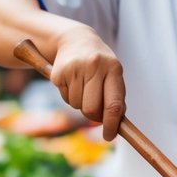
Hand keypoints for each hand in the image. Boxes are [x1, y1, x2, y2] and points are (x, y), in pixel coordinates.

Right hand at [50, 26, 124, 140]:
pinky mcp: (58, 72)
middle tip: (94, 110)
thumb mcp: (113, 75)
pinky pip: (66, 98)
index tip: (109, 136)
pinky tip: (73, 82)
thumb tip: (117, 125)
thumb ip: (116, 98)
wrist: (76, 40)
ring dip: (80, 104)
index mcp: (113, 69)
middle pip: (91, 109)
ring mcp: (75, 68)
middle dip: (93, 115)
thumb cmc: (100, 65)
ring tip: (83, 87)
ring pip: (77, 105)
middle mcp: (94, 66)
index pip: (114, 105)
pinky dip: (70, 96)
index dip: (112, 125)